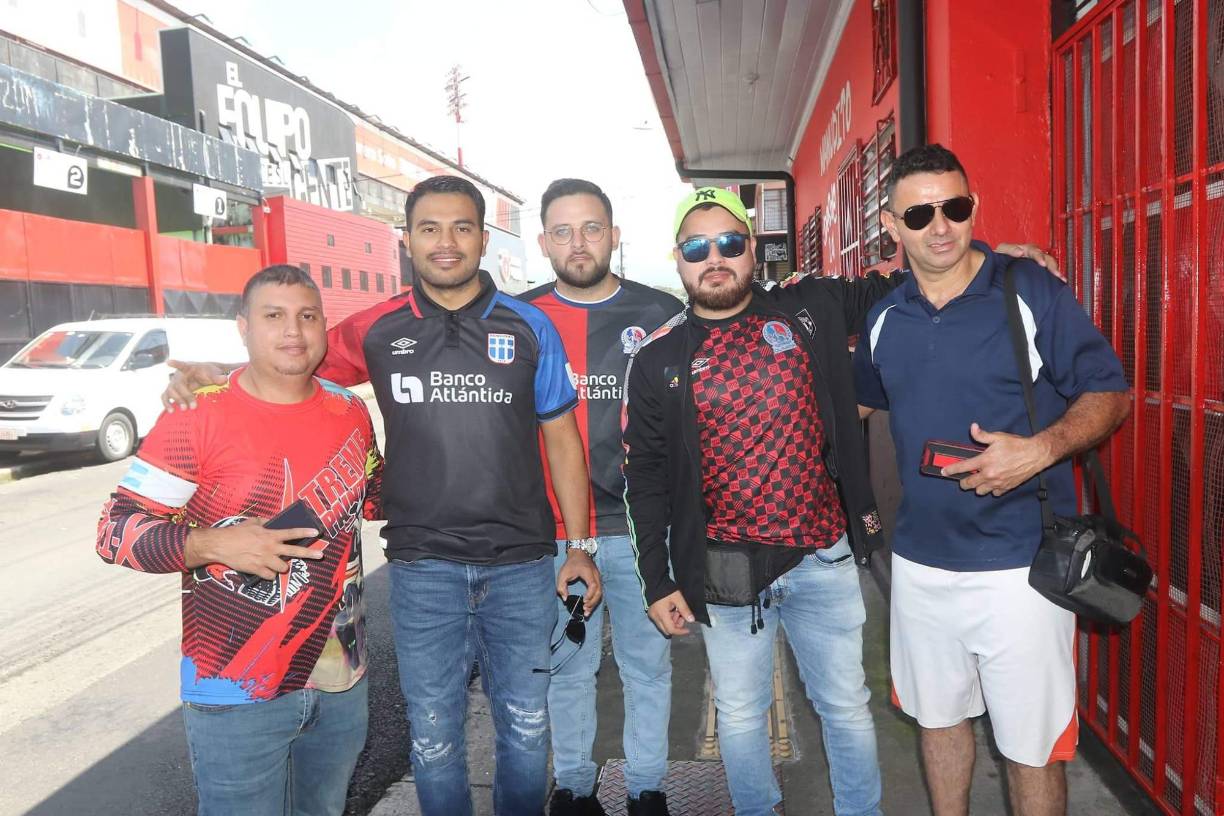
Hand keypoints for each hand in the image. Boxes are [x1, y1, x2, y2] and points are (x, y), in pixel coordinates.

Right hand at [163, 361, 228, 411]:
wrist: (205, 377)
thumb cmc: (209, 373)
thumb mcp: (215, 373)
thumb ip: (218, 376)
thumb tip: (224, 379)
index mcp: (189, 368)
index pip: (182, 365)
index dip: (175, 363)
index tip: (168, 362)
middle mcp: (179, 375)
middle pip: (178, 384)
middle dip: (185, 395)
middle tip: (193, 406)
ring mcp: (174, 383)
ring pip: (171, 391)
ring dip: (177, 400)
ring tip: (184, 409)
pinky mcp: (172, 392)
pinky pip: (165, 397)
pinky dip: (167, 404)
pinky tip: (171, 411)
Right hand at [184, 518, 322, 577]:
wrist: (220, 545)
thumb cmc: (235, 532)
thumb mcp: (252, 522)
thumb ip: (264, 522)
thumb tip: (271, 522)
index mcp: (270, 535)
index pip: (291, 533)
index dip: (305, 533)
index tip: (316, 533)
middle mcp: (270, 548)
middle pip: (294, 552)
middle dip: (309, 554)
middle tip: (321, 555)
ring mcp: (264, 560)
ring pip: (283, 568)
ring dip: (281, 566)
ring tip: (274, 562)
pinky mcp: (257, 570)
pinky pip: (270, 576)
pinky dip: (269, 574)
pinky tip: (263, 569)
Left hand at [556, 550, 602, 613]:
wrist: (580, 553)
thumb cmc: (572, 563)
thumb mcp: (563, 574)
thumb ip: (561, 587)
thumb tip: (565, 598)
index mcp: (588, 573)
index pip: (593, 585)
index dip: (590, 594)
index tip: (584, 601)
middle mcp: (596, 576)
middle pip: (599, 591)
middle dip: (593, 602)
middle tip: (585, 610)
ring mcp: (598, 578)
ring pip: (600, 593)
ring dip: (594, 603)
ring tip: (587, 611)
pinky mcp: (597, 580)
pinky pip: (599, 592)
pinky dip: (595, 600)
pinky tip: (589, 605)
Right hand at [648, 590, 694, 636]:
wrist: (654, 581)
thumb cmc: (667, 590)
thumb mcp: (678, 598)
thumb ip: (685, 610)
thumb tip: (691, 620)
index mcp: (661, 615)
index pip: (671, 629)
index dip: (680, 631)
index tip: (688, 629)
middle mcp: (655, 617)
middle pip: (666, 630)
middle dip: (676, 626)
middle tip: (682, 617)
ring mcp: (652, 615)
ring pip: (663, 625)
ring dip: (672, 622)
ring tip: (678, 611)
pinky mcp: (651, 612)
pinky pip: (660, 620)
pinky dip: (668, 619)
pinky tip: (672, 610)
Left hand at [942, 422, 1053, 496]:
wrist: (1035, 454)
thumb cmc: (1016, 445)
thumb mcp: (997, 437)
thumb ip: (982, 435)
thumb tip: (972, 428)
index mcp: (985, 461)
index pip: (962, 467)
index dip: (951, 470)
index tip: (944, 472)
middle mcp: (989, 474)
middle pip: (969, 484)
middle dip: (964, 481)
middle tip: (964, 477)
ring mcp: (998, 483)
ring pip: (980, 491)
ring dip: (977, 486)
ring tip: (979, 480)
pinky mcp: (1006, 487)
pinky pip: (994, 493)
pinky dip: (991, 489)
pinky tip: (993, 482)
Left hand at [994, 242, 1062, 279]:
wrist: (996, 266)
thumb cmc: (999, 257)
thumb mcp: (1002, 251)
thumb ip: (1010, 249)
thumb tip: (1021, 252)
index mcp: (1025, 249)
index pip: (1034, 251)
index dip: (1039, 257)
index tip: (1042, 263)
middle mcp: (1032, 254)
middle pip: (1046, 257)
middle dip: (1052, 265)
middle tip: (1055, 273)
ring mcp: (1035, 262)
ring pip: (1049, 264)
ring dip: (1055, 271)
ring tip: (1061, 278)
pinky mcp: (1036, 270)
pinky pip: (1047, 272)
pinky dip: (1054, 276)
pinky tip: (1060, 282)